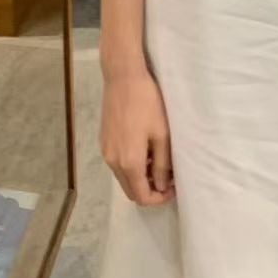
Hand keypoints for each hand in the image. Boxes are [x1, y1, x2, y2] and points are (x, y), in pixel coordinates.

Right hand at [100, 63, 173, 206]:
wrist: (123, 78)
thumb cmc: (148, 104)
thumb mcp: (162, 135)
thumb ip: (161, 165)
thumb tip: (161, 186)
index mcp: (129, 163)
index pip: (142, 197)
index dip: (159, 199)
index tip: (173, 188)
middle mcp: (113, 163)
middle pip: (131, 191)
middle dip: (150, 191)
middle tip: (167, 179)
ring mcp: (106, 153)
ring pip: (123, 179)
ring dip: (140, 179)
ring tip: (158, 163)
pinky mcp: (104, 142)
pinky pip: (117, 165)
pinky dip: (131, 167)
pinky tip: (144, 151)